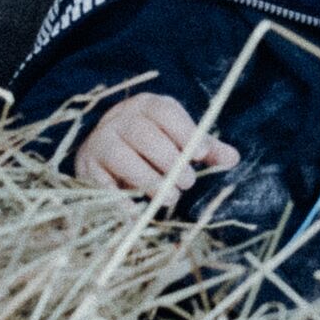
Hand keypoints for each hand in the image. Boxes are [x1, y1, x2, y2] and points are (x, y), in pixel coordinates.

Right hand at [75, 91, 237, 200]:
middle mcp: (119, 119)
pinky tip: (137, 213)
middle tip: (187, 183)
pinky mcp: (86, 167)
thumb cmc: (152, 142)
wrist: (104, 146)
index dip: (184, 132)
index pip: (165, 113)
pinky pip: (102, 183)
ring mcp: (99, 141)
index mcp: (147, 106)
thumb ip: (204, 147)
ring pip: (122, 157)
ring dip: (148, 180)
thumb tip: (233, 158)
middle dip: (169, 161)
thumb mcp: (179, 138)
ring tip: (171, 198)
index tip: (199, 156)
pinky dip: (120, 200)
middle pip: (143, 135)